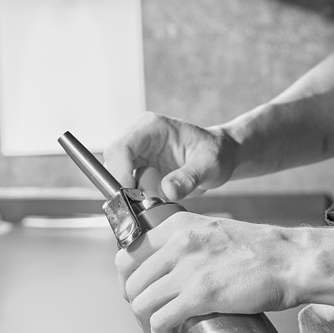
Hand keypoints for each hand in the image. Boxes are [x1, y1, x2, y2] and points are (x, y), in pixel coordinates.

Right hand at [104, 113, 238, 199]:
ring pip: (117, 176)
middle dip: (122, 186)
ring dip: (130, 194)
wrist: (220, 156)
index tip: (129, 196)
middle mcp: (140, 137)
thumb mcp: (209, 165)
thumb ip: (189, 177)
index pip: (122, 147)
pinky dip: (135, 198)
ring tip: (155, 201)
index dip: (119, 172)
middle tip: (140, 205)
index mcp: (152, 127)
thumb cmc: (216, 153)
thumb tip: (168, 191)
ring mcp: (138, 153)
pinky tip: (154, 200)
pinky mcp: (139, 168)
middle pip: (113, 161)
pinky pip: (127, 185)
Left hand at [114, 213, 304, 332]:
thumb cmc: (263, 250)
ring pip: (140, 304)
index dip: (129, 280)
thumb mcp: (216, 233)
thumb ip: (190, 244)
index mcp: (179, 225)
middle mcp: (177, 243)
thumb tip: (172, 268)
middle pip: (130, 282)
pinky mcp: (199, 294)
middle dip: (135, 306)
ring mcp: (187, 269)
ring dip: (144, 327)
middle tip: (150, 319)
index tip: (138, 293)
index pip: (129, 253)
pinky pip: (160, 322)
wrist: (291, 260)